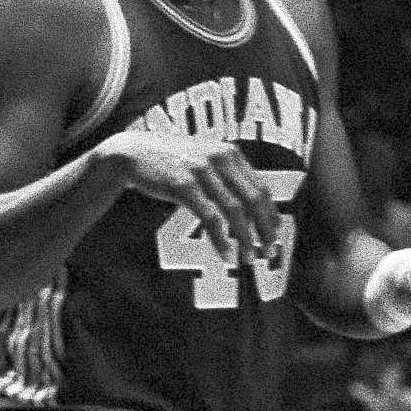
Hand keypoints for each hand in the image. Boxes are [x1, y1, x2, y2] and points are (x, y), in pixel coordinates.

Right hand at [102, 129, 283, 264]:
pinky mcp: (183, 186)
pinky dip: (220, 239)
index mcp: (231, 154)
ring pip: (235, 210)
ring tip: (248, 259)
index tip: (276, 236)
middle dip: (265, 229)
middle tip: (269, 252)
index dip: (271, 215)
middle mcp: (222, 159)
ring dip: (245, 238)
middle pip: (254, 200)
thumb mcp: (205, 161)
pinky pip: (209, 217)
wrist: (134, 151)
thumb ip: (227, 177)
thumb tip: (250, 208)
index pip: (262, 188)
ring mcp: (203, 171)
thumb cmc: (173, 162)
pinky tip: (226, 255)